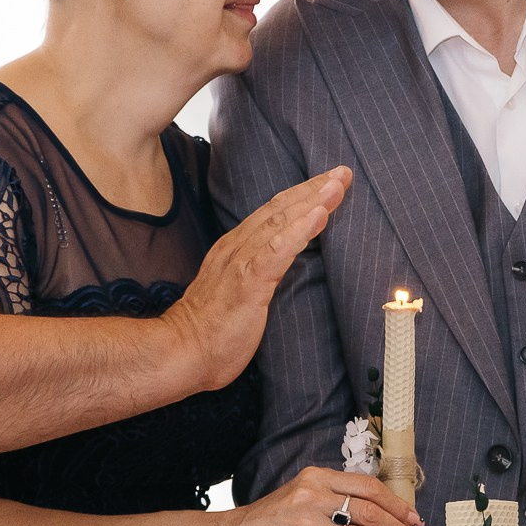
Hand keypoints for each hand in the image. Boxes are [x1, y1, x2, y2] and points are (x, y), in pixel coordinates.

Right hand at [168, 168, 351, 390]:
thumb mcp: (237, 293)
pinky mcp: (247, 282)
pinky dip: (299, 230)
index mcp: (234, 248)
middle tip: (343, 172)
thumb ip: (255, 274)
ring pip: (280, 222)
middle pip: (279, 209)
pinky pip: (276, 251)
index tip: (329, 181)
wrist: (182, 353)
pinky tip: (319, 215)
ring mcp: (240, 263)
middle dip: (313, 188)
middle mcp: (236, 247)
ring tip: (337, 185)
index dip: (301, 195)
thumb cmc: (211, 332)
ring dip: (311, 201)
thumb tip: (279, 268)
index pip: (272, 213)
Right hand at [223, 467, 423, 525]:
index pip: (368, 486)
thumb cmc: (267, 521)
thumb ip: (331, 496)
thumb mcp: (298, 494)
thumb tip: (376, 512)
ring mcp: (310, 525)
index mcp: (316, 477)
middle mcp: (314, 497)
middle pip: (372, 511)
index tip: (413, 518)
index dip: (396, 503)